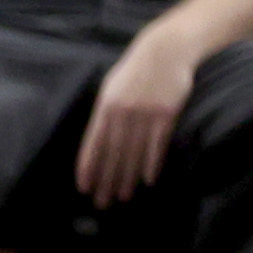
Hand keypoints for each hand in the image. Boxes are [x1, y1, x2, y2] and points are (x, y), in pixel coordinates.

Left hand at [76, 22, 198, 205]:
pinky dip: (152, 164)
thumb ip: (104, 112)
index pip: (93, 144)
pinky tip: (148, 180)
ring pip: (134, 153)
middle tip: (103, 202)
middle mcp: (123, 113)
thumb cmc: (136, 70)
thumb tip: (98, 141)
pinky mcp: (167, 114)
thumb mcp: (112, 87)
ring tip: (123, 196)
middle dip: (106, 180)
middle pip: (113, 154)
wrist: (166, 50)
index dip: (88, 168)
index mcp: (105, 107)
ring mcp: (145, 114)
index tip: (85, 188)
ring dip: (128, 177)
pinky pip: (157, 145)